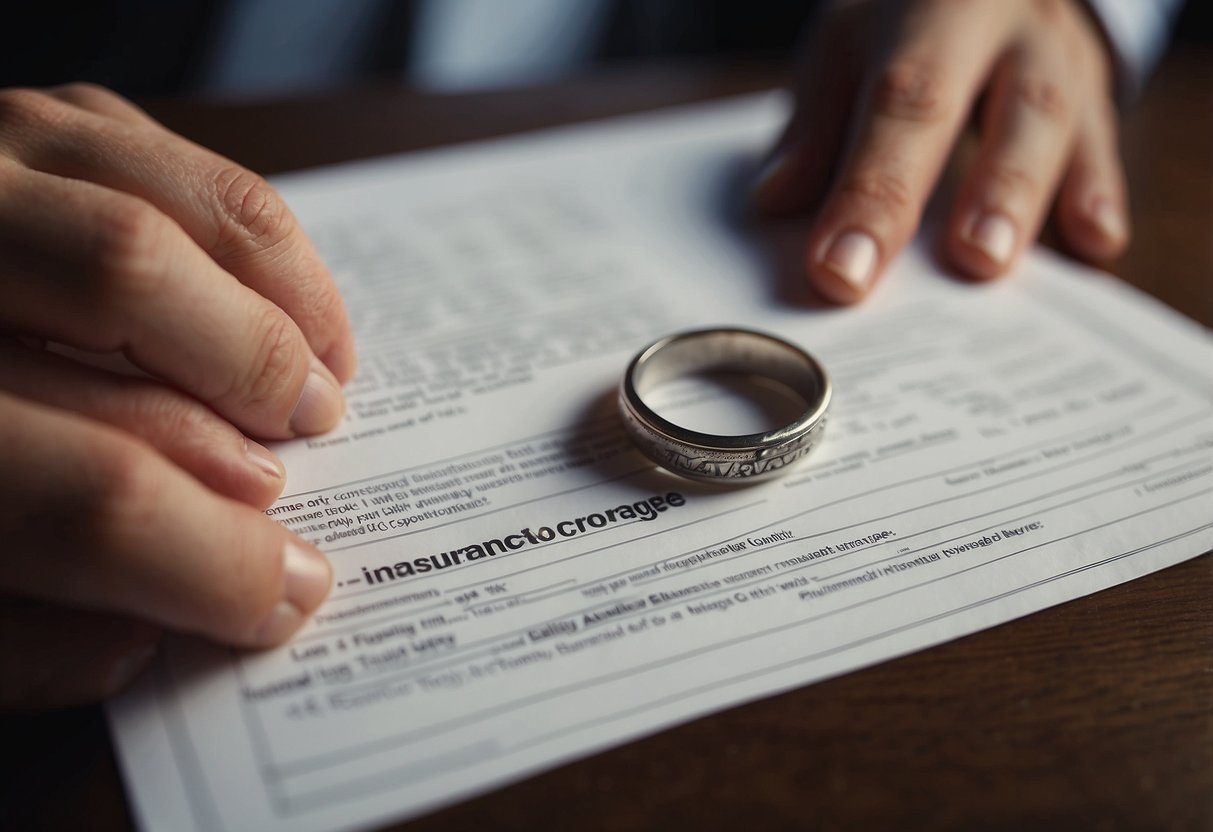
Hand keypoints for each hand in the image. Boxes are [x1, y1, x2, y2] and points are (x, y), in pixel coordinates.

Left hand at [0, 84, 356, 707]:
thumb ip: (18, 643)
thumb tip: (156, 630)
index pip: (92, 489)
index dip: (214, 556)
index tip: (285, 590)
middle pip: (123, 279)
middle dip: (253, 380)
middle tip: (304, 450)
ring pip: (156, 194)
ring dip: (278, 298)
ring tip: (318, 376)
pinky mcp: (16, 118)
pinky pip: (166, 151)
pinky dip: (257, 237)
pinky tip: (283, 305)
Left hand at [756, 0, 1128, 301]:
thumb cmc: (901, 24)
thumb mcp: (846, 45)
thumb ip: (815, 121)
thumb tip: (778, 200)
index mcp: (937, 9)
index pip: (905, 102)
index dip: (873, 190)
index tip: (840, 271)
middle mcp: (1014, 29)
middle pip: (1011, 108)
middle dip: (989, 192)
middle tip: (969, 262)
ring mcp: (1065, 61)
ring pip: (1065, 127)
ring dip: (1035, 203)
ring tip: (1003, 263)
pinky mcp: (1095, 98)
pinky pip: (1102, 153)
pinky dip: (1095, 204)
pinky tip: (1092, 248)